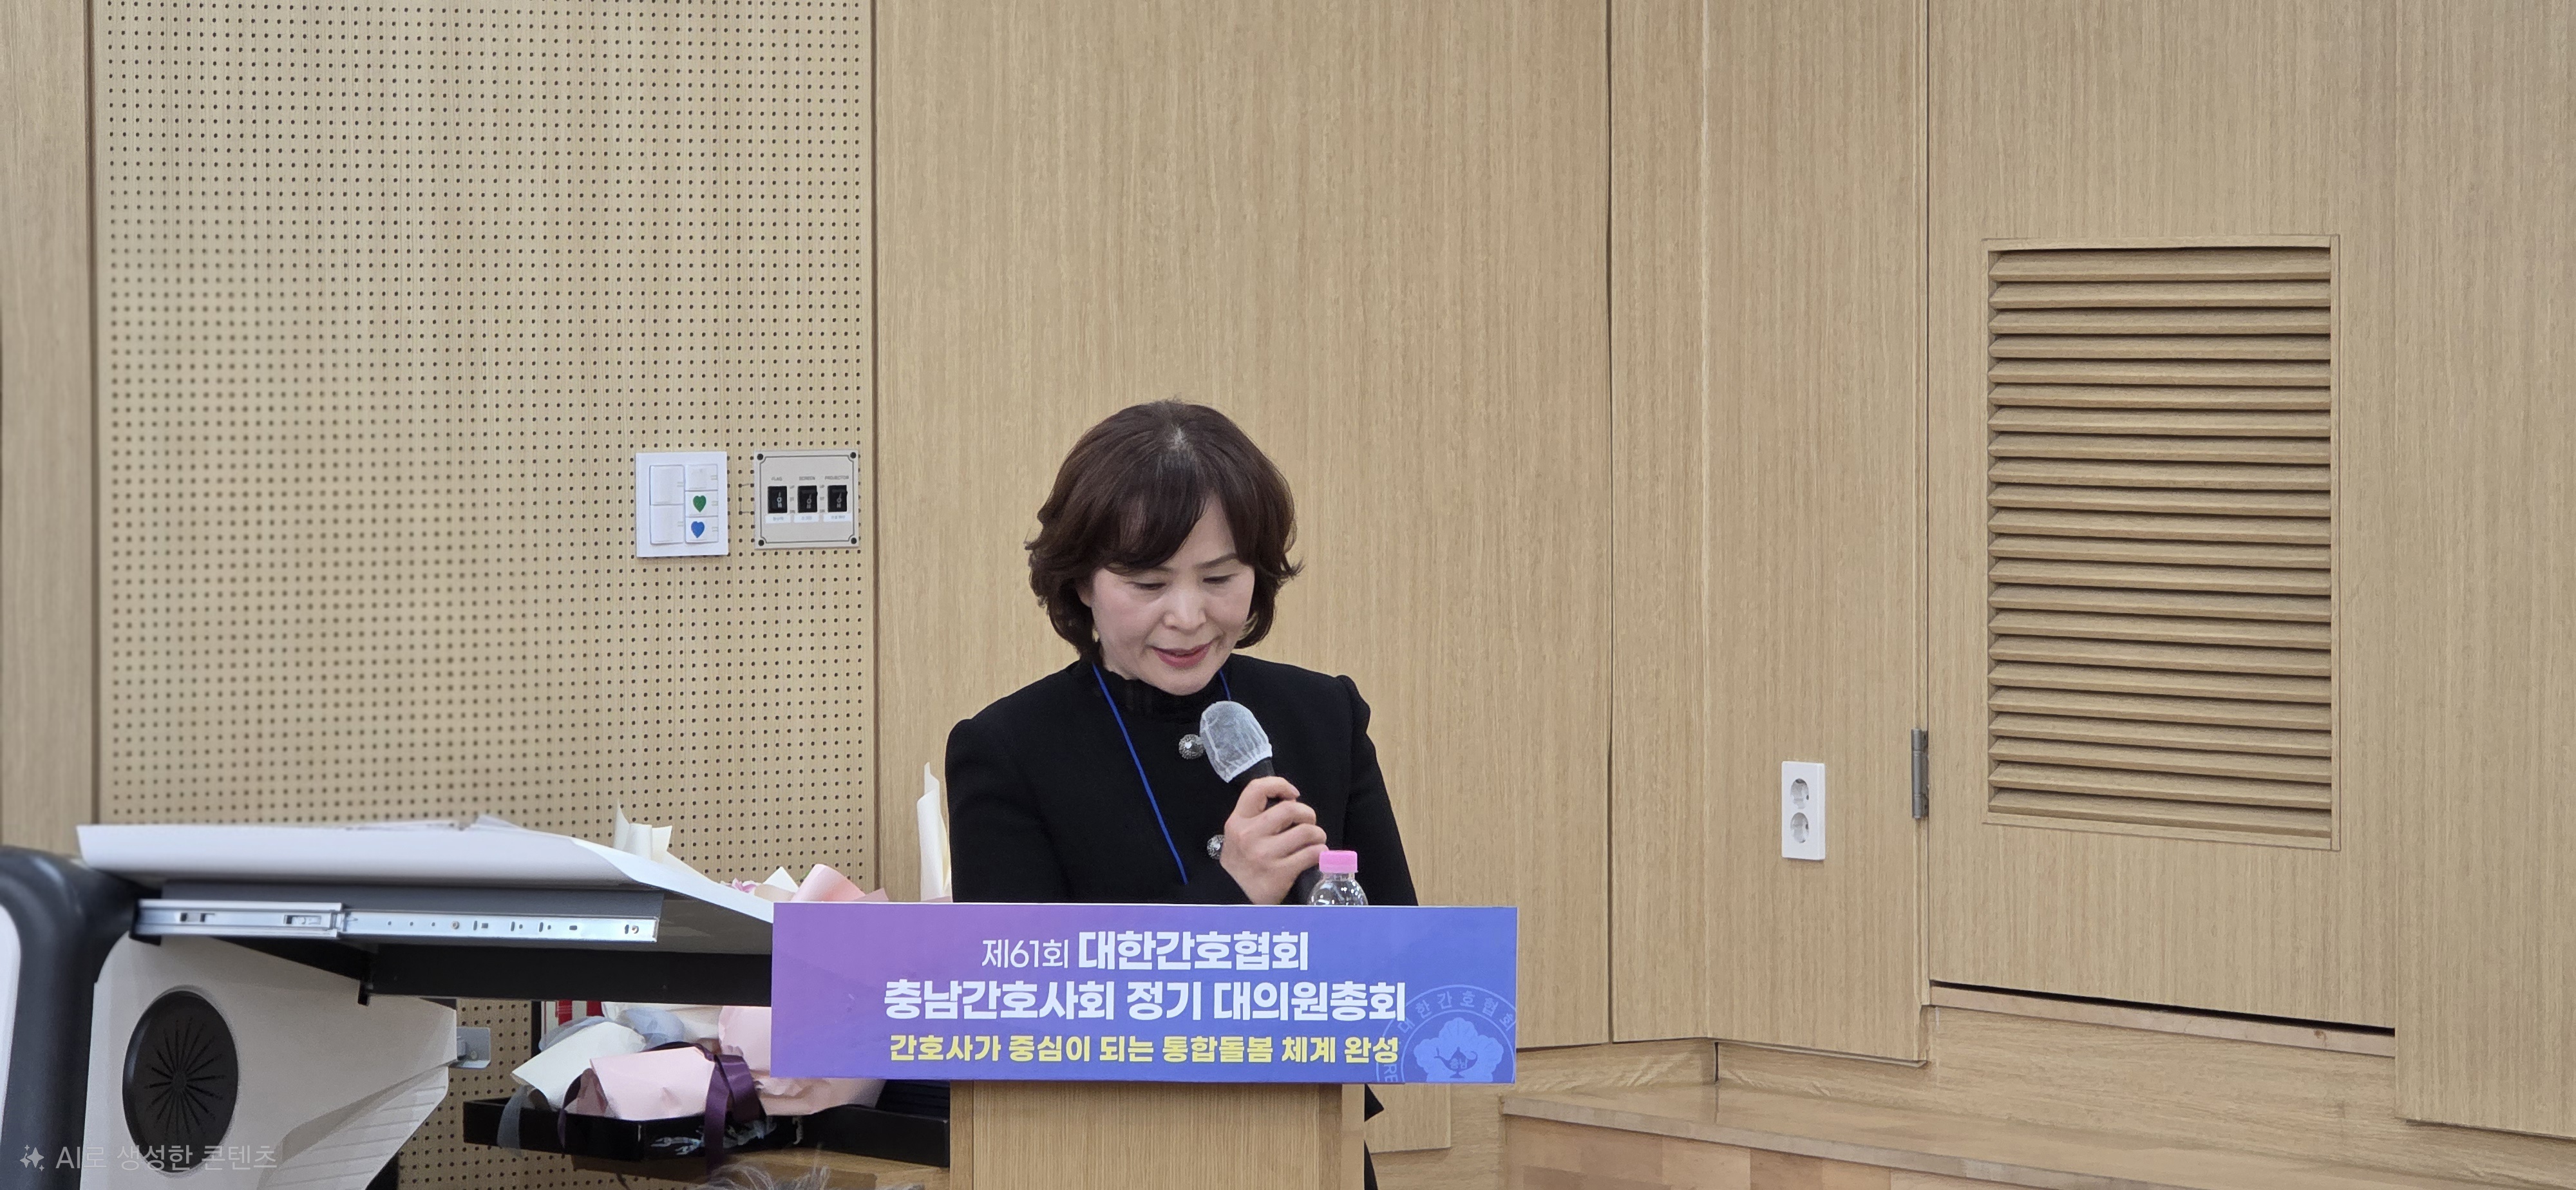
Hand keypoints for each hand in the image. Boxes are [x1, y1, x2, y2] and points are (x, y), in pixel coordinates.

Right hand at [1218, 776, 1326, 904]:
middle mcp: (1250, 835)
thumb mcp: (1237, 836)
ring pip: (1307, 831)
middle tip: (1308, 823)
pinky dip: (1320, 852)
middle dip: (1307, 814)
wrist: (1231, 900)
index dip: (1280, 785)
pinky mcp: (1280, 873)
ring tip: (1315, 840)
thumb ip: (1256, 818)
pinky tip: (1316, 855)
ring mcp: (1265, 854)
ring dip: (1318, 834)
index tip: (1293, 794)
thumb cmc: (1241, 865)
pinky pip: (1312, 854)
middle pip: (1291, 809)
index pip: (1257, 788)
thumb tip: (1290, 802)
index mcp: (1238, 822)